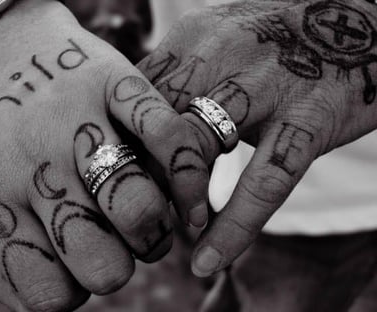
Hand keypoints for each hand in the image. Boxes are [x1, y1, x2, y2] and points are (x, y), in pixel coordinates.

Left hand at [0, 0, 208, 309]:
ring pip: (140, 210)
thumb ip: (1, 251)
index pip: (48, 293)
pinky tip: (186, 193)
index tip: (74, 268)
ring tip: (147, 219)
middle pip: (103, 265)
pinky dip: (188, 173)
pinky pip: (168, 136)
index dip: (70, 292)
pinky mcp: (116, 83)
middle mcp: (37, 165)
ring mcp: (79, 121)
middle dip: (118, 265)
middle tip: (116, 242)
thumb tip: (42, 303)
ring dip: (155, 231)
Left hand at [138, 0, 376, 276]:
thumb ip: (175, 77)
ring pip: (197, 148)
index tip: (111, 180)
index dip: (118, 147)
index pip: (132, 102)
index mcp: (191, 39)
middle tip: (133, 210)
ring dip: (178, 198)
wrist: (353, 18)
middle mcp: (221, 56)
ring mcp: (267, 86)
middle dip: (139, 175)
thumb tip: (132, 125)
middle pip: (155, 126)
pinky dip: (233, 227)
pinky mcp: (309, 118)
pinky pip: (264, 181)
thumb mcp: (215, 42)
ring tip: (170, 229)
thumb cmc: (271, 42)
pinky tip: (209, 259)